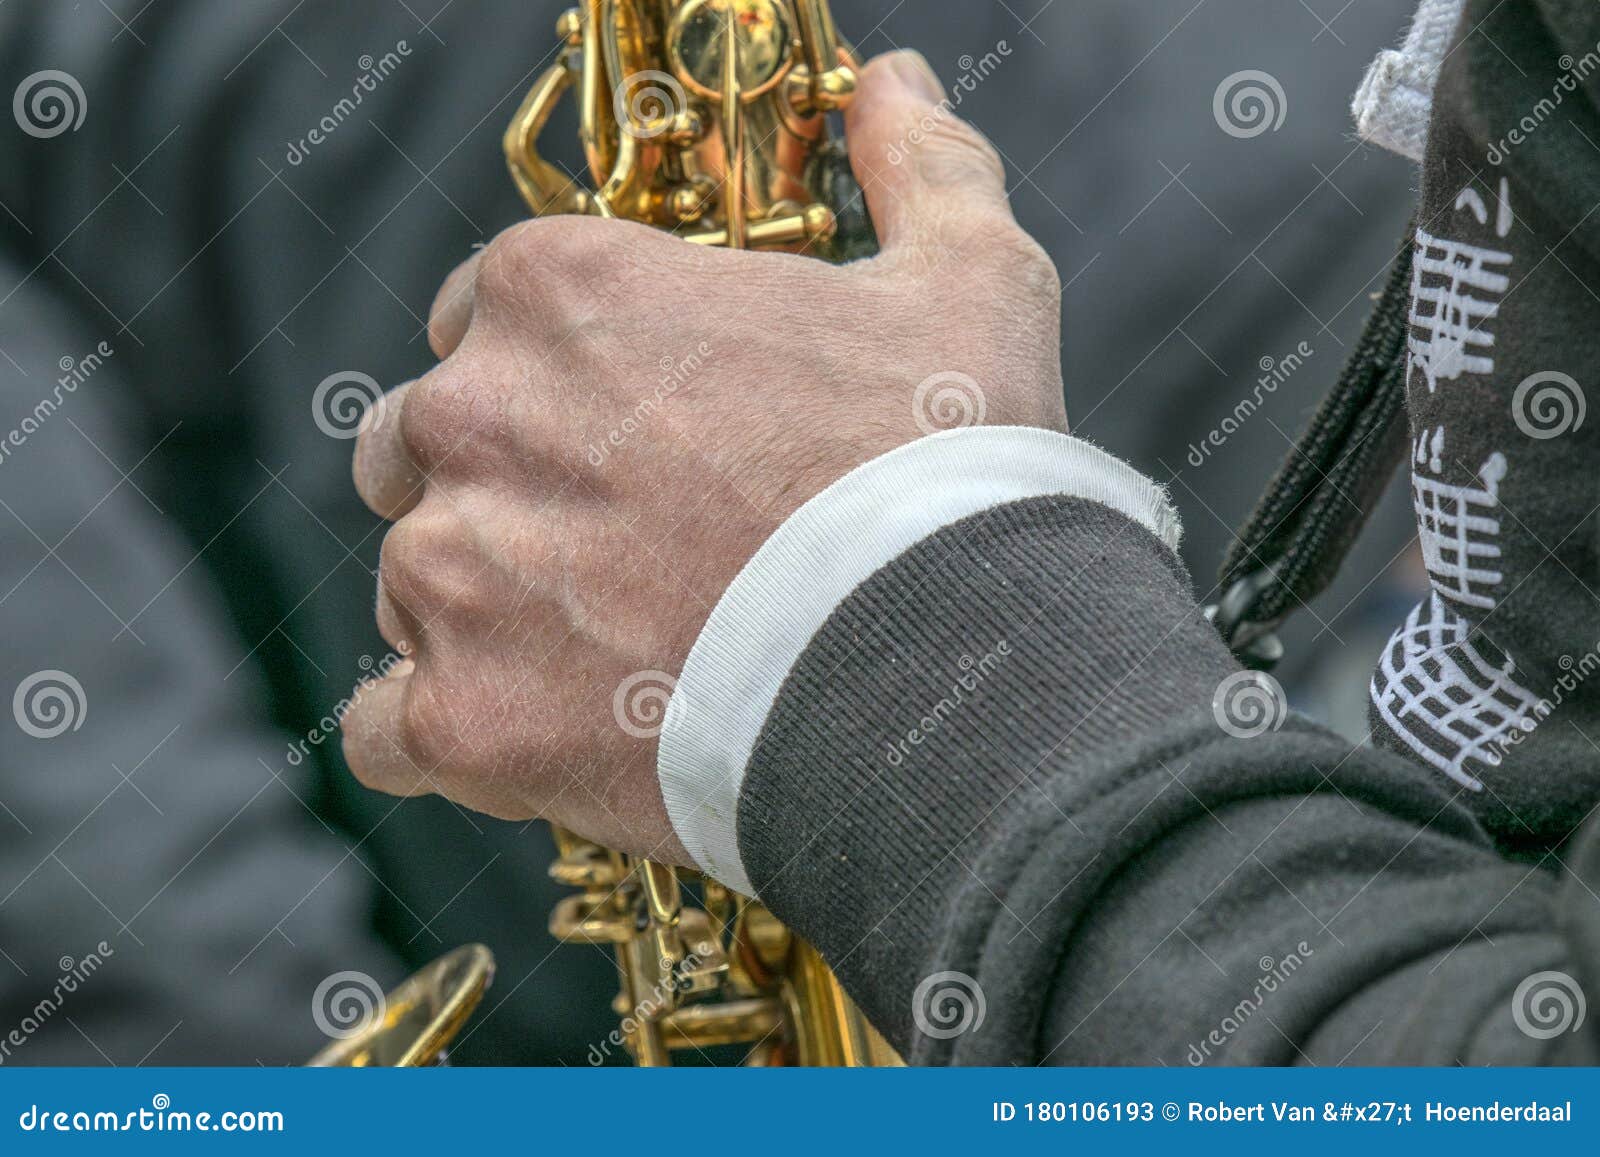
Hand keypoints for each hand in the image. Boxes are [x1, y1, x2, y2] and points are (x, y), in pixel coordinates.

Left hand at [341, 51, 1066, 863]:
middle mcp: (475, 416)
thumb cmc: (951, 475)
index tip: (620, 432)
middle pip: (425, 449)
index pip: (480, 315)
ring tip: (613, 656)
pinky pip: (384, 730)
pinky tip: (520, 735)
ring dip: (487, 614)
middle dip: (498, 487)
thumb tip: (895, 83)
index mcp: (560, 293)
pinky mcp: (464, 719)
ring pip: (414, 587)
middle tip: (614, 546)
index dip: (547, 376)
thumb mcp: (969, 284)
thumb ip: (918, 167)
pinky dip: (436, 734)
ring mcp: (457, 574)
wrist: (948, 675)